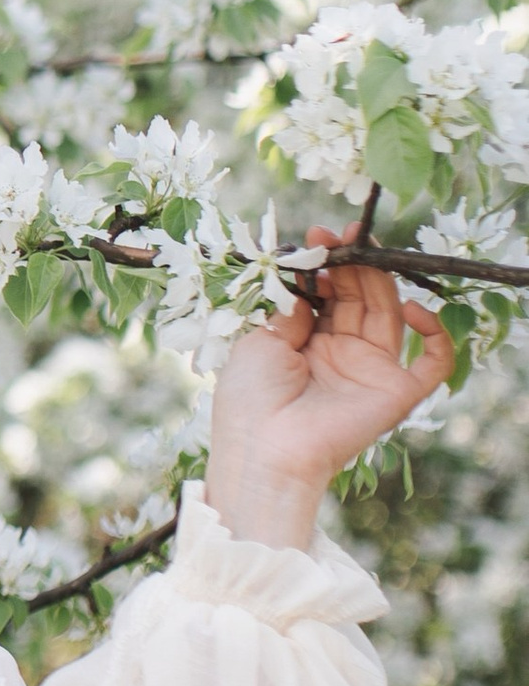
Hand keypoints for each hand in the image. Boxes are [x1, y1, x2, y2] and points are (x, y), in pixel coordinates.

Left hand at [204, 229, 454, 550]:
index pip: (328, 296)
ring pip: (389, 316)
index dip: (327, 265)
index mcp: (305, 345)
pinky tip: (415, 308)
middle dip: (354, 263)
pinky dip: (435, 335)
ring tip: (363, 250)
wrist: (264, 451)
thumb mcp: (260, 341)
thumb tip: (309, 282)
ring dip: (381, 281)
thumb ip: (290, 308)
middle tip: (346, 234)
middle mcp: (340, 356)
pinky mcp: (396, 394)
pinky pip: (433, 364)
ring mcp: (370, 373)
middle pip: (359, 299)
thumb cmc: (250, 400)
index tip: (318, 237)